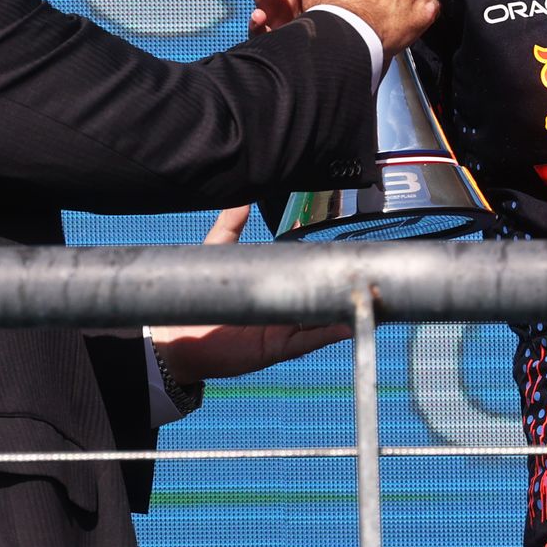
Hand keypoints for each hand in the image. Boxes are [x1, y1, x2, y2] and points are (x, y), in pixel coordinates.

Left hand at [150, 206, 351, 382]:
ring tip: (366, 298)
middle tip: (365, 274)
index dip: (325, 263)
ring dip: (343, 311)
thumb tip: (242, 199)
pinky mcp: (276, 348)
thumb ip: (230, 225)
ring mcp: (282, 328)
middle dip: (343, 288)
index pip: (306, 272)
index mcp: (275, 286)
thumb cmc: (201, 294)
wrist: (180, 334)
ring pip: (321, 320)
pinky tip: (346, 324)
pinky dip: (328, 335)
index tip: (345, 250)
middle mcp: (283, 307)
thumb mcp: (219, 253)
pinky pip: (307, 342)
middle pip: (320, 298)